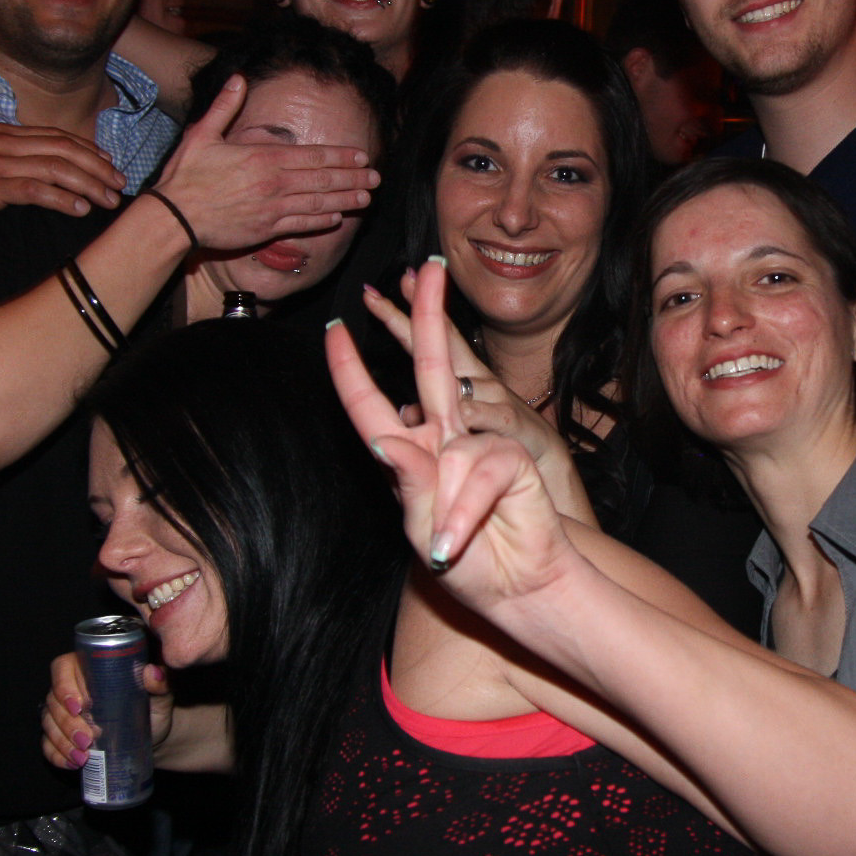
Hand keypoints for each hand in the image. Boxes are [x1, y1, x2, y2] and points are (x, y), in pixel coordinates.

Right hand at [0, 121, 128, 244]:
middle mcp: (0, 143)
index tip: (111, 166)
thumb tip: (47, 174)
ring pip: (55, 168)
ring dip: (88, 184)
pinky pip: (33, 189)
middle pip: (63, 149)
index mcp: (1, 134)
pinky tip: (80, 209)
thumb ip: (11, 164)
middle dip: (97, 167)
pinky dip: (61, 198)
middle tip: (120, 185)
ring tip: (109, 200)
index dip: (89, 151)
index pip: (57, 137)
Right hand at [41, 651, 174, 770]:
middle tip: (87, 740)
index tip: (80, 706)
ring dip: (62, 741)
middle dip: (67, 723)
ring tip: (82, 757)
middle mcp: (71, 686)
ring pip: (48, 723)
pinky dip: (56, 755)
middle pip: (54, 700)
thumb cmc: (154, 706)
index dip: (65, 686)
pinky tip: (71, 764)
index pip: (63, 668)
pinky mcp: (62, 734)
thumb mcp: (160, 694)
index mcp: (90, 667)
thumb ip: (160, 682)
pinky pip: (47, 744)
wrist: (152, 735)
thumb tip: (152, 672)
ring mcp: (63, 711)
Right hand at [148, 74, 379, 249]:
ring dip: (345, 200)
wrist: (174, 216)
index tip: (361, 157)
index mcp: (263, 157)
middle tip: (376, 179)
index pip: (313, 156)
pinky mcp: (267, 229)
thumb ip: (225, 106)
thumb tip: (238, 79)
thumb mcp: (202, 134)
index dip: (340, 157)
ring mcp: (273, 208)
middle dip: (353, 178)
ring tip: (366, 199)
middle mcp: (274, 183)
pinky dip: (322, 221)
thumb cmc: (186, 175)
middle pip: (323, 180)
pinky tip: (337, 218)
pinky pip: (302, 225)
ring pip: (319, 204)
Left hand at [327, 257, 579, 612]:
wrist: (519, 589)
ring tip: (450, 543)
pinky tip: (462, 535)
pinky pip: (480, 466)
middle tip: (428, 267)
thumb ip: (409, 481)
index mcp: (410, 456)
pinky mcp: (511, 455)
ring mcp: (479, 444)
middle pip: (432, 364)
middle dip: (427, 313)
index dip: (351, 368)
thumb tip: (384, 438)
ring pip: (450, 446)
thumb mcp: (420, 527)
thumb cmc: (468, 564)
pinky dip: (467, 507)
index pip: (372, 405)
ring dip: (446, 507)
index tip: (336, 328)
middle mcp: (444, 440)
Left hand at [365, 267, 579, 471]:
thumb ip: (433, 417)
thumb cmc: (500, 447)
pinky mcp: (512, 424)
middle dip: (421, 308)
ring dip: (440, 365)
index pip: (429, 340)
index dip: (401, 317)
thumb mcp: (462, 431)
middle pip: (445, 340)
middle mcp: (479, 380)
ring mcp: (497, 398)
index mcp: (464, 379)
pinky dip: (471, 415)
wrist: (548, 468)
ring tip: (417, 349)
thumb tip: (405, 409)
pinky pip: (485, 415)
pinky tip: (458, 416)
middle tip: (403, 277)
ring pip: (461, 377)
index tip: (374, 294)